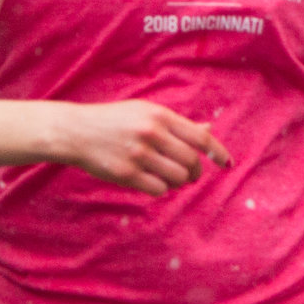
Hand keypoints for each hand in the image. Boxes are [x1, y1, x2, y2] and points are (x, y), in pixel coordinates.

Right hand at [53, 99, 230, 196]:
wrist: (76, 131)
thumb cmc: (115, 121)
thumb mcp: (146, 113)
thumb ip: (177, 124)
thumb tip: (209, 130)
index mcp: (160, 116)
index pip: (200, 138)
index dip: (218, 153)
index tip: (227, 163)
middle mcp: (152, 133)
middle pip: (191, 162)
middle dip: (196, 173)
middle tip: (191, 176)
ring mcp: (139, 154)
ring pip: (178, 178)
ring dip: (179, 182)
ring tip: (169, 178)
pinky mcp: (126, 174)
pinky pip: (159, 189)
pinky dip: (161, 189)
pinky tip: (152, 182)